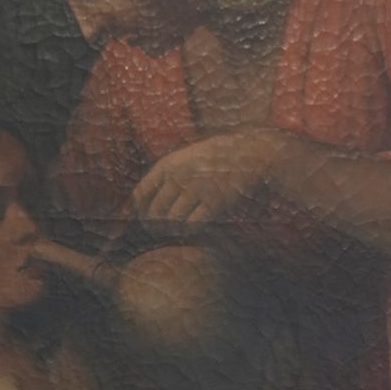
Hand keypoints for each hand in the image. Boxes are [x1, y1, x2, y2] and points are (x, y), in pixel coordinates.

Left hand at [128, 130, 304, 229]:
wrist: (251, 154)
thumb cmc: (217, 160)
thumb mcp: (186, 158)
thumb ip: (166, 177)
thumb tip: (141, 203)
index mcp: (168, 165)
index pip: (140, 196)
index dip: (139, 214)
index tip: (146, 222)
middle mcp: (179, 177)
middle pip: (155, 214)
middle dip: (155, 228)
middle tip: (160, 235)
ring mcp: (196, 189)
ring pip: (172, 222)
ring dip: (174, 232)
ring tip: (179, 232)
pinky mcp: (214, 202)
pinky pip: (193, 226)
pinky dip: (190, 232)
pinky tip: (194, 230)